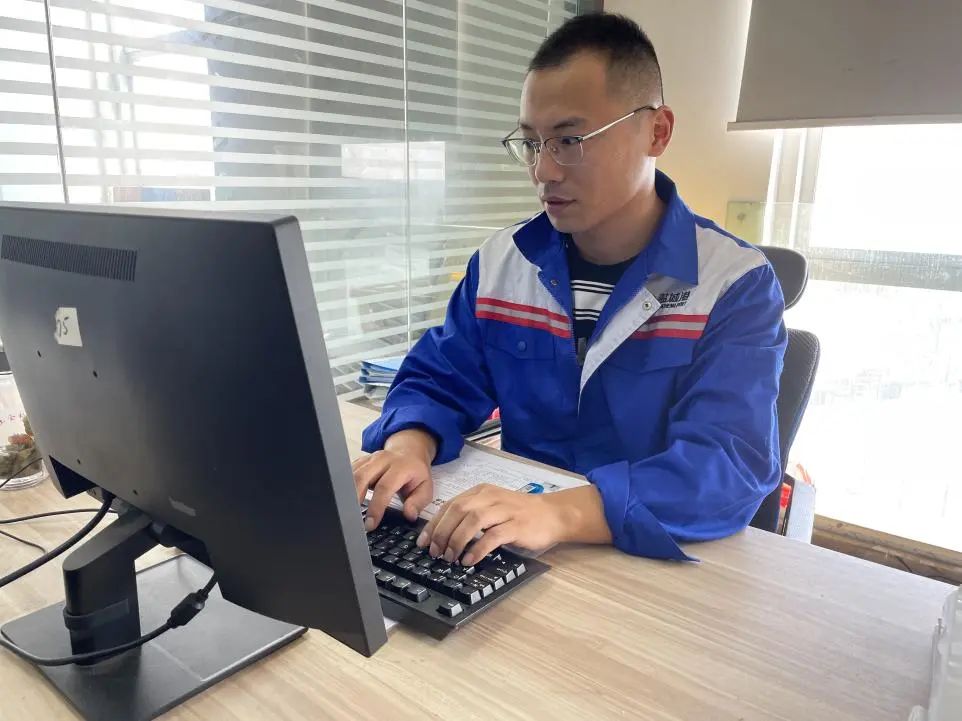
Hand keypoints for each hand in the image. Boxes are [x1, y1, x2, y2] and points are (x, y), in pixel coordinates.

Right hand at [352, 429, 436, 529]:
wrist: (409, 451)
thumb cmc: (415, 472)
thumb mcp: (425, 487)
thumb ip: (418, 502)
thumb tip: (409, 515)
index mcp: (400, 467)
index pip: (384, 487)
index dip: (376, 507)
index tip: (370, 524)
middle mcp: (383, 460)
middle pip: (362, 477)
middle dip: (354, 499)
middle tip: (353, 519)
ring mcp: (370, 459)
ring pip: (352, 474)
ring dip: (347, 494)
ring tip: (346, 512)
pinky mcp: (361, 460)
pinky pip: (349, 472)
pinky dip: (344, 486)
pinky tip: (344, 501)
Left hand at [415, 484, 565, 566]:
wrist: (553, 514)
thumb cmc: (520, 514)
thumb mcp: (492, 508)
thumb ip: (471, 516)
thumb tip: (444, 535)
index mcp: (481, 492)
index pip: (450, 505)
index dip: (434, 524)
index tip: (423, 541)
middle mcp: (491, 497)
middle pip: (458, 511)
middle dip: (442, 533)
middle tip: (435, 552)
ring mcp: (504, 510)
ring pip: (473, 521)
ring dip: (457, 540)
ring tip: (450, 557)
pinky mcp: (516, 525)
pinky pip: (493, 536)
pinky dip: (477, 548)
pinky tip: (469, 560)